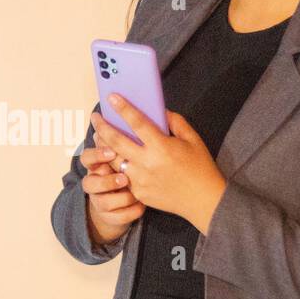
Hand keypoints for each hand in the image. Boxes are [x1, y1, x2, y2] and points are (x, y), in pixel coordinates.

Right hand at [80, 143, 144, 244]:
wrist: (122, 202)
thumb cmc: (130, 170)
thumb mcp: (126, 155)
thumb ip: (125, 141)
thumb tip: (138, 122)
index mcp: (97, 165)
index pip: (87, 157)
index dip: (97, 154)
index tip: (112, 151)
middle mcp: (95, 183)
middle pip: (90, 182)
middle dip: (106, 180)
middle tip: (123, 177)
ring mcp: (101, 202)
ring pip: (103, 202)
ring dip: (118, 198)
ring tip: (134, 193)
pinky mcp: (111, 217)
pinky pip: (119, 217)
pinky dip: (131, 211)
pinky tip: (142, 206)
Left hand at [90, 94, 228, 234]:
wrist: (203, 201)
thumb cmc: (200, 168)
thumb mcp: (193, 139)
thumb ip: (175, 122)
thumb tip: (159, 111)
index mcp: (162, 147)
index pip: (137, 122)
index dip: (123, 108)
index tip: (112, 97)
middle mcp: (147, 163)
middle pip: (116, 141)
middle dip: (102, 127)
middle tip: (95, 117)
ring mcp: (140, 180)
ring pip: (114, 160)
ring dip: (104, 146)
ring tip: (99, 136)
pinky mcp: (138, 193)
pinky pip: (122, 176)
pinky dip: (115, 165)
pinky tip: (112, 157)